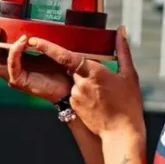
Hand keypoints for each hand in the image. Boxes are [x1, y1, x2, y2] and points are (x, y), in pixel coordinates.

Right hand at [0, 26, 70, 102]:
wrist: (67, 84)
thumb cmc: (55, 66)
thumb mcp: (38, 47)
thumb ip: (28, 37)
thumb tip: (22, 20)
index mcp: (6, 61)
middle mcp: (5, 69)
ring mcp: (10, 76)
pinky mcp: (20, 81)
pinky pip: (11, 65)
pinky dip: (14, 50)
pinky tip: (23, 40)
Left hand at [30, 27, 145, 141]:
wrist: (121, 133)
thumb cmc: (128, 104)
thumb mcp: (129, 75)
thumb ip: (122, 50)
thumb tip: (121, 30)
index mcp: (93, 72)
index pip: (65, 56)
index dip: (48, 47)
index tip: (35, 40)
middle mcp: (80, 83)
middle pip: (72, 66)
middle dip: (80, 66)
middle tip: (99, 75)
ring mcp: (75, 95)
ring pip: (74, 80)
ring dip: (83, 80)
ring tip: (103, 91)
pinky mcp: (74, 105)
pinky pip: (74, 92)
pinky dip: (83, 92)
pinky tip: (97, 100)